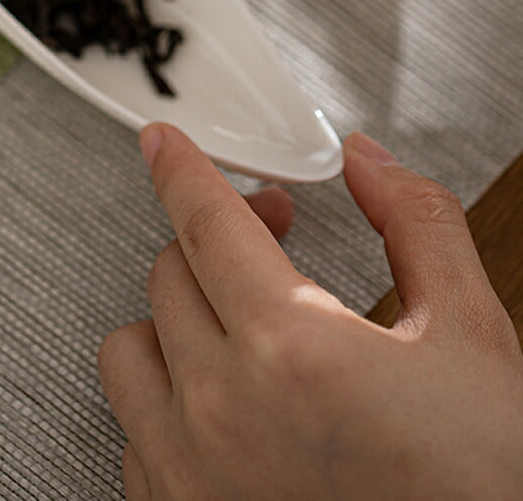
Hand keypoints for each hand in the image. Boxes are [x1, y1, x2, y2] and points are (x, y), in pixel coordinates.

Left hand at [98, 124, 522, 499]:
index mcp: (291, 348)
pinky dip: (166, 405)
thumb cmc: (478, 490)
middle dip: (214, 241)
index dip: (180, 167)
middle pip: (169, 273)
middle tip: (266, 241)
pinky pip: (132, 433)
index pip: (205, 221)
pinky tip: (223, 407)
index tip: (164, 144)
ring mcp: (189, 476)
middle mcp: (222, 411)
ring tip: (233, 329)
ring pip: (131, 349)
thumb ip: (417, 226)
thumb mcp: (470, 337)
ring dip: (174, 323)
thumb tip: (369, 164)